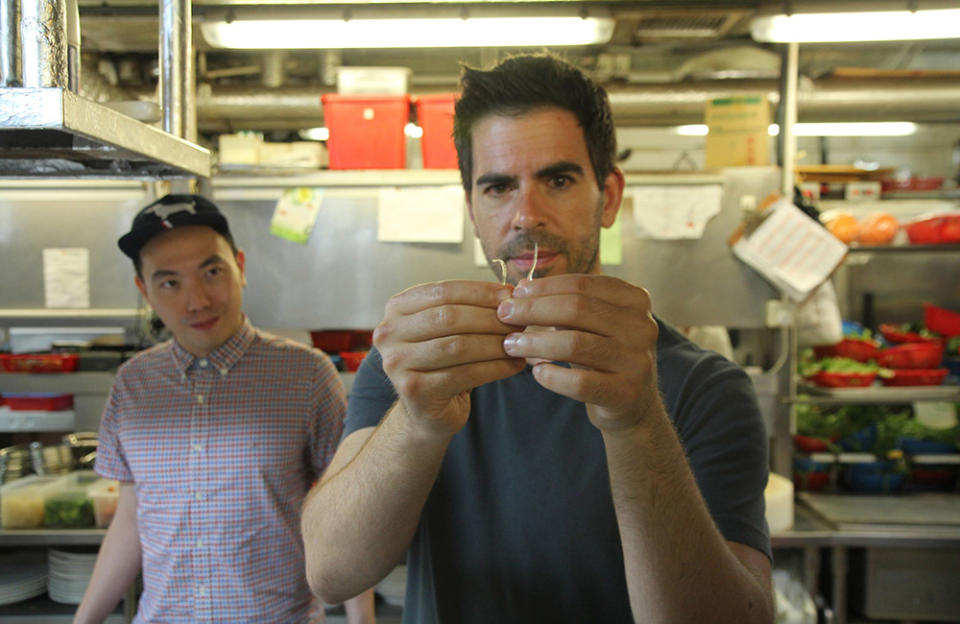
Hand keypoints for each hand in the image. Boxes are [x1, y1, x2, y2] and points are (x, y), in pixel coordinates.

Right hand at [374, 280, 525, 436]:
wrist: (426, 412)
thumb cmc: (442, 364)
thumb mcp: (449, 329)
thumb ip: (469, 308)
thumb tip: (510, 294)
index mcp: (396, 308)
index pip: (444, 291)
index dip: (480, 292)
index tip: (511, 296)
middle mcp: (388, 332)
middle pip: (449, 317)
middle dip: (490, 318)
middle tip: (520, 322)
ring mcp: (397, 362)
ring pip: (457, 345)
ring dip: (495, 344)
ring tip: (520, 344)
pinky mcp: (413, 390)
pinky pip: (463, 374)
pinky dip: (495, 368)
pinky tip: (513, 365)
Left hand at [497, 274, 659, 432]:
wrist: (632, 404)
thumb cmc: (603, 356)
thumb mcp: (592, 325)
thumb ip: (563, 306)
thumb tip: (521, 290)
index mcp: (635, 300)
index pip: (583, 284)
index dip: (544, 288)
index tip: (515, 294)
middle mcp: (642, 326)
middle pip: (578, 309)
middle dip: (534, 310)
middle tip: (505, 316)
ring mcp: (637, 360)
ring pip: (576, 344)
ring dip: (535, 343)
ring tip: (510, 344)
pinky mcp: (626, 393)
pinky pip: (580, 382)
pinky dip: (553, 376)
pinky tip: (536, 373)